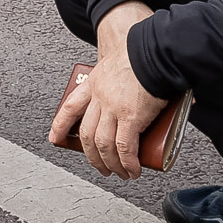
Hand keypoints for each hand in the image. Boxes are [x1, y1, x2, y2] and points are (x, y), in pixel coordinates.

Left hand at [48, 1, 169, 178]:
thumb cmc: (147, 52)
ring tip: (120, 173)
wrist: (155, 49)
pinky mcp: (131, 118)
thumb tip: (167, 93)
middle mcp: (100, 97)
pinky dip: (127, 162)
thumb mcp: (127, 65)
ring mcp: (113, 108)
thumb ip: (138, 80)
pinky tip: (133, 170)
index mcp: (95, 82)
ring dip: (110, 164)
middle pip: (87, 133)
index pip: (70, 106)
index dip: (61, 125)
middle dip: (92, 155)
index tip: (55, 138)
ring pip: (103, 145)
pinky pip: (124, 148)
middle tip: (101, 166)